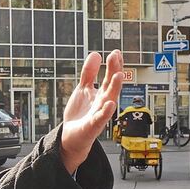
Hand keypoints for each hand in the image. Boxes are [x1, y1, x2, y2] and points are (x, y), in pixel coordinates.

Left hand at [60, 50, 123, 172]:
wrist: (71, 136)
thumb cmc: (80, 114)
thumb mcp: (83, 89)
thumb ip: (89, 73)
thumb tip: (96, 55)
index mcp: (101, 94)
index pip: (109, 77)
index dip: (113, 65)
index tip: (115, 52)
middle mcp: (103, 103)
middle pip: (111, 85)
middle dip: (115, 71)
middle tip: (116, 57)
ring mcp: (99, 114)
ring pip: (110, 100)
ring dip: (114, 88)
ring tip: (118, 75)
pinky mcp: (93, 126)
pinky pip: (101, 118)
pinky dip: (106, 111)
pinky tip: (109, 103)